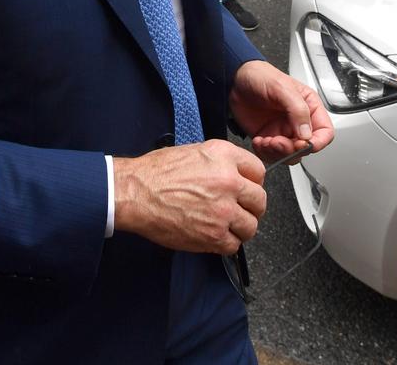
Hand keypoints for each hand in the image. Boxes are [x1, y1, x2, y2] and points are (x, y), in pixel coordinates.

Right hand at [113, 138, 265, 254]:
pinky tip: (214, 235)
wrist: (137, 192)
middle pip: (259, 200)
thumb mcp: (194, 151)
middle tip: (239, 209)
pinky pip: (234, 245)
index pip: (259, 170)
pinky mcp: (214, 235)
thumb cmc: (157, 171)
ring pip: (251, 225)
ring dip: (241, 227)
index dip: (252, 181)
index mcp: (224, 156)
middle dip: (251, 206)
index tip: (247, 188)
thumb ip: (220, 162)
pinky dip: (226, 243)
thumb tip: (235, 174)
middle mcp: (229, 181)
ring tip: (226, 225)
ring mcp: (223, 210)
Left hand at [229, 61, 333, 163]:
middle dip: (292, 149)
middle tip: (278, 141)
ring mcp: (282, 131)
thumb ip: (298, 110)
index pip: (325, 131)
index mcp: (309, 107)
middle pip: (306, 147)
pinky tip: (258, 140)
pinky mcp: (268, 138)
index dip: (318, 142)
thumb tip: (307, 134)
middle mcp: (297, 121)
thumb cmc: (259, 76)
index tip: (305, 144)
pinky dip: (265, 152)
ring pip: (289, 155)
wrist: (234, 79)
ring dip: (278, 153)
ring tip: (266, 140)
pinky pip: (272, 155)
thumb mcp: (281, 88)